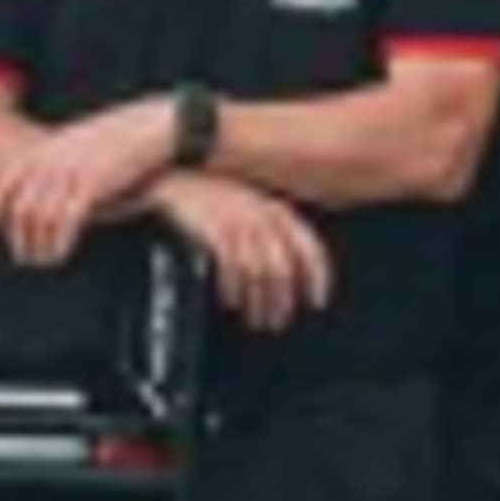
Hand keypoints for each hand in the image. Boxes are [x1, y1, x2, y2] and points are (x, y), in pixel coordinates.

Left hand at [0, 97, 181, 267]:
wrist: (156, 126)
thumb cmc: (121, 140)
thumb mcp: (81, 143)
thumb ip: (59, 164)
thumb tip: (43, 196)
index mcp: (47, 147)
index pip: (6, 181)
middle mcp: (54, 157)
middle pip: (21, 206)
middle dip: (18, 237)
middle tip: (23, 259)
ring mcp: (72, 169)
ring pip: (40, 217)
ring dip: (38, 245)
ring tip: (43, 262)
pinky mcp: (93, 183)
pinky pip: (66, 221)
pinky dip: (59, 243)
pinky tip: (61, 256)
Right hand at [158, 172, 333, 331]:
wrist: (181, 178)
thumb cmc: (218, 198)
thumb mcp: (254, 207)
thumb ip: (274, 232)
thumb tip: (289, 273)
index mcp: (280, 211)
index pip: (310, 248)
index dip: (317, 278)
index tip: (317, 302)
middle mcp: (264, 216)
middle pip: (282, 267)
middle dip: (282, 301)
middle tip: (278, 322)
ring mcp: (241, 222)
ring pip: (258, 272)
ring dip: (258, 302)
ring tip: (256, 320)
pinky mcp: (217, 230)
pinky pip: (231, 266)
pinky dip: (233, 288)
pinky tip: (232, 302)